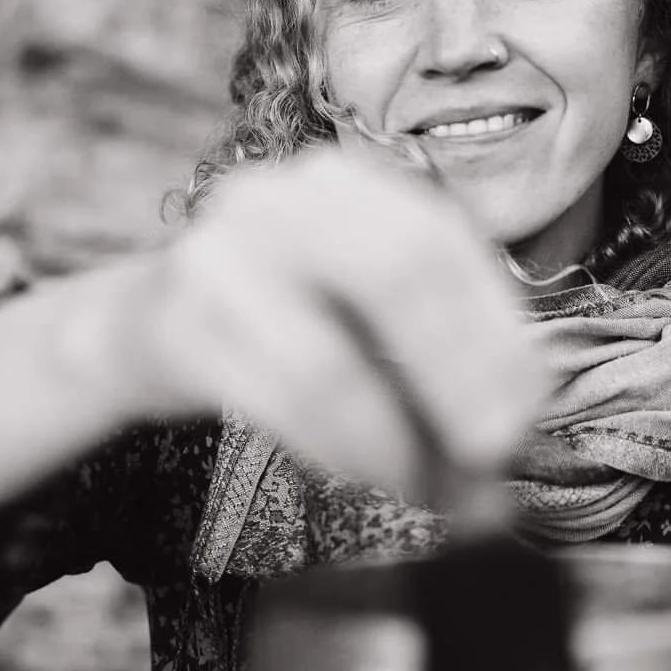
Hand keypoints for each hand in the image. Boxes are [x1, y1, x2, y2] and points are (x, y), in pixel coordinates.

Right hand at [147, 149, 547, 502]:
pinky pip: (278, 405)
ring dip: (396, 443)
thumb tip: (517, 431)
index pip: (441, 242)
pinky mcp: (178, 326)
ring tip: (432, 489)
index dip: (495, 331)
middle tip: (493, 454)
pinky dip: (341, 452)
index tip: (529, 412)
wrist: (141, 324)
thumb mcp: (361, 308)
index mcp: (343, 181)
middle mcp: (280, 197)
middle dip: (458, 378)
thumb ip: (439, 350)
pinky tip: (373, 476)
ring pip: (331, 361)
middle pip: (397, 276)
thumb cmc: (280, 319)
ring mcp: (219, 254)